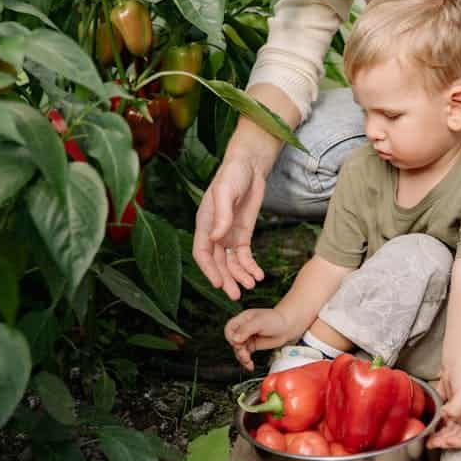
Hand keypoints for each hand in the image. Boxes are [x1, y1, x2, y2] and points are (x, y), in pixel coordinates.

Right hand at [193, 152, 267, 299]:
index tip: (219, 283)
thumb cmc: (233, 174)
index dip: (209, 270)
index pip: (202, 252)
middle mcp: (214, 232)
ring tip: (251, 286)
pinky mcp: (243, 233)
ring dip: (239, 275)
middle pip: (217, 262)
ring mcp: (228, 234)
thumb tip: (216, 238)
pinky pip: (245, 255)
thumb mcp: (226, 192)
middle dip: (226, 279)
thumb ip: (221, 215)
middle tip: (236, 295)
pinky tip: (258, 275)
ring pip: (231, 262)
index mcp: (204, 223)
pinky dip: (250, 266)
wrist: (250, 165)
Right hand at [224, 308, 292, 370]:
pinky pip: (245, 355)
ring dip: (242, 357)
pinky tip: (250, 366)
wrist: (288, 327)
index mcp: (243, 319)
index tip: (239, 343)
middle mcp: (243, 328)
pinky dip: (246, 362)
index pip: (230, 328)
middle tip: (245, 354)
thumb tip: (234, 339)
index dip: (231, 337)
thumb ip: (246, 329)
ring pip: (238, 350)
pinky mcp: (253, 346)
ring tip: (248, 361)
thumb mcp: (260, 322)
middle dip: (238, 349)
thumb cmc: (276, 320)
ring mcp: (248, 337)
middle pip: (233, 341)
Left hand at [427, 370, 460, 449]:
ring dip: (440, 433)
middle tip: (432, 442)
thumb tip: (446, 418)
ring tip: (428, 436)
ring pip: (450, 427)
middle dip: (446, 441)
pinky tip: (428, 420)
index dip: (460, 443)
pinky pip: (443, 415)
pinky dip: (436, 420)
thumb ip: (458, 408)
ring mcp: (459, 405)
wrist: (459, 350)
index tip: (446, 441)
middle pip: (460, 434)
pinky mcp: (449, 397)